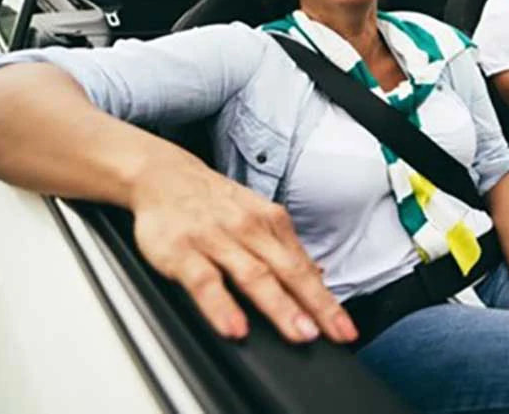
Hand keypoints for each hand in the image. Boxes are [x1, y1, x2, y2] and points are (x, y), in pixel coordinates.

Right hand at [128, 164, 357, 343]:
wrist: (162, 175)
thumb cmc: (212, 203)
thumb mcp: (255, 215)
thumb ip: (282, 248)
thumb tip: (317, 277)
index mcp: (269, 222)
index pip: (304, 267)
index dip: (326, 301)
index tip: (345, 329)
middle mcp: (248, 229)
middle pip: (288, 271)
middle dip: (314, 305)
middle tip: (331, 333)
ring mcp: (216, 239)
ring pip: (253, 276)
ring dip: (279, 306)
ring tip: (298, 333)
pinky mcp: (182, 250)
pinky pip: (204, 282)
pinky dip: (221, 306)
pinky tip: (235, 327)